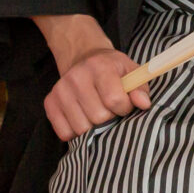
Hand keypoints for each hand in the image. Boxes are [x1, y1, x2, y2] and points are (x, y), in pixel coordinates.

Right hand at [32, 14, 149, 138]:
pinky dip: (75, 132)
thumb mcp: (131, 71)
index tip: (124, 104)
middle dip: (109, 117)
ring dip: (92, 127)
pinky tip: (82, 118)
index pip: (114, 100)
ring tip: (96, 112)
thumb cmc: (112, 69)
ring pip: (81, 128)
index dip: (124, 107)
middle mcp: (77, 77)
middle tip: (109, 108)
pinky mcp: (49, 103)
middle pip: (98, 117)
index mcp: (100, 67)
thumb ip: (140, 88)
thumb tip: (143, 104)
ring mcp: (61, 90)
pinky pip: (64, 133)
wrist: (84, 59)